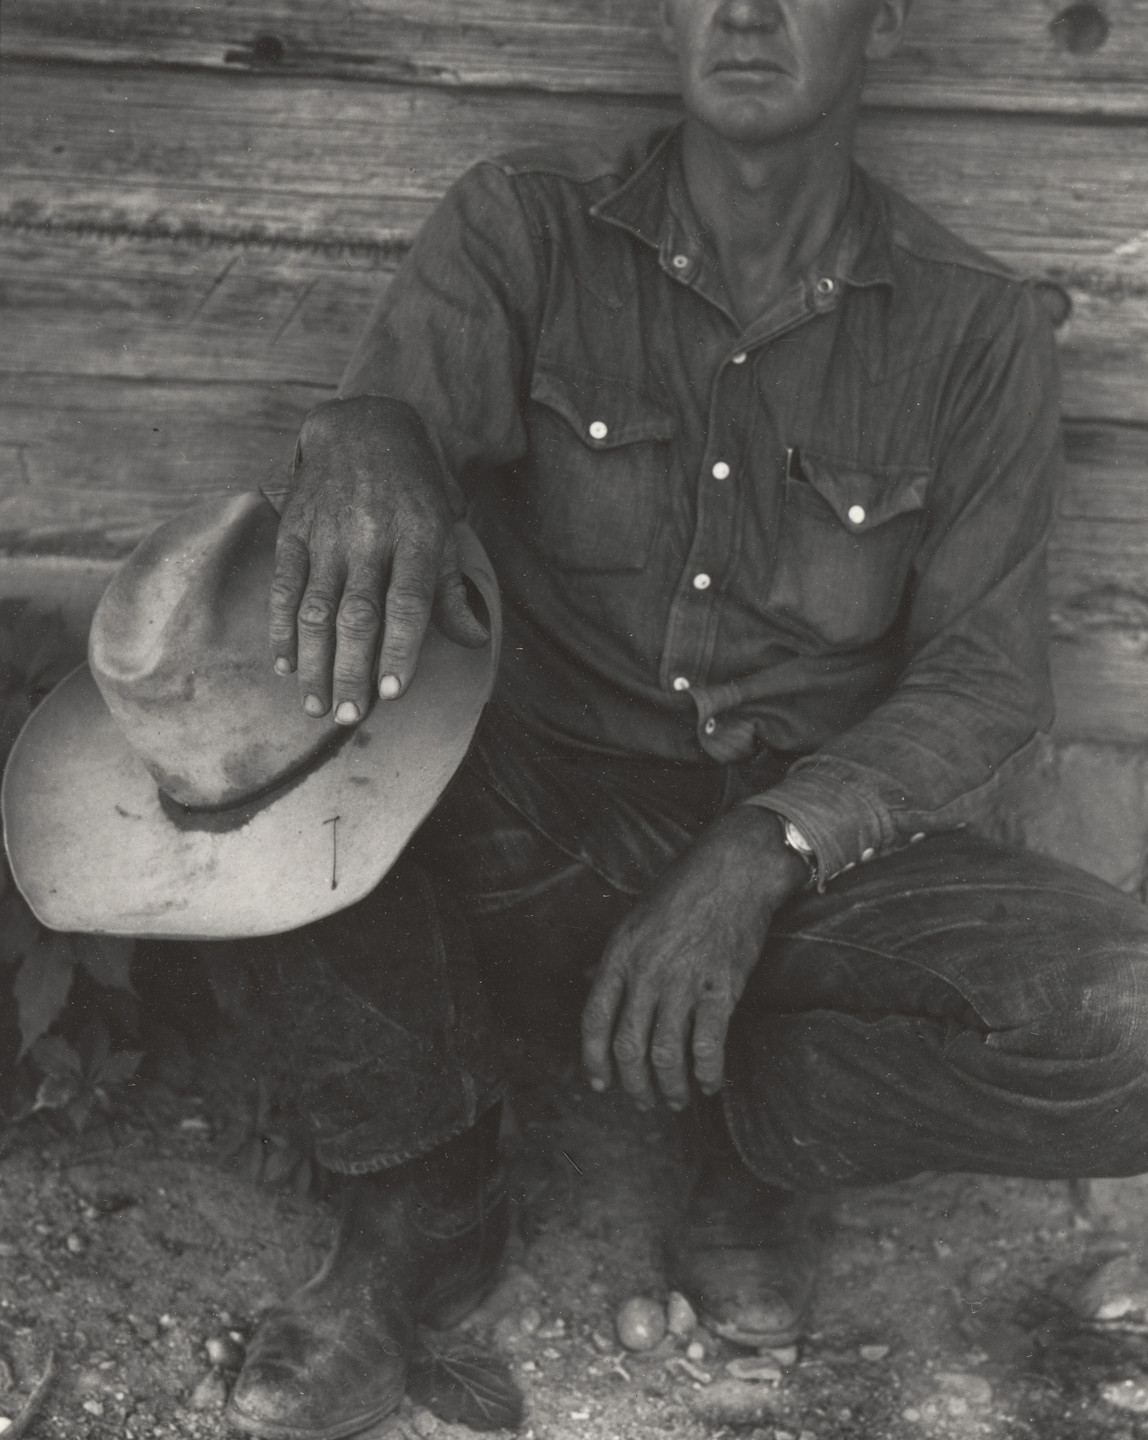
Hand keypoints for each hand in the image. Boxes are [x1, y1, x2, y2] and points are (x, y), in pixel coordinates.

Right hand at [269, 395, 488, 723]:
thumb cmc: (414, 490)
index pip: (409, 601)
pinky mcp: (294, 531)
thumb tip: (476, 639)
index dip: (401, 648)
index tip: (393, 691)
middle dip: (352, 670)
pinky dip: (281, 629)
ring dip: (314, 662)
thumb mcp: (444, 528)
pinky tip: (283, 665)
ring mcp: (328, 534)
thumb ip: (451, 588)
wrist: (363, 425)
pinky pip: (285, 586)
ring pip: (317, 608)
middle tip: (350, 716)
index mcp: (417, 536)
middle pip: (359, 614)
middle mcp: (371, 536)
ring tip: (317, 707)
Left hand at [581, 807, 809, 1110]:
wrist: (732, 871)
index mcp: (619, 955)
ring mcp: (683, 981)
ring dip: (670, 1087)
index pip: (593, 1021)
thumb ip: (616, 957)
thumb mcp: (634, 919)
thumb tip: (591, 980)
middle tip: (646, 1100)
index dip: (593, 1059)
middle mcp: (646, 972)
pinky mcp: (721, 988)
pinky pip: (707, 1046)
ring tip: (677, 1099)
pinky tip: (710, 1083)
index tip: (600, 1083)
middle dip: (634, 1085)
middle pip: (628, 1048)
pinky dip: (707, 1073)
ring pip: (665, 1055)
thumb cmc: (683, 892)